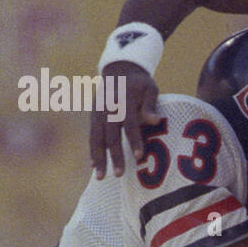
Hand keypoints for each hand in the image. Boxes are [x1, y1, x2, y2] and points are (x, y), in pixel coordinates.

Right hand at [90, 62, 161, 177]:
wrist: (118, 69)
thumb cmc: (140, 83)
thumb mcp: (149, 88)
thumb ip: (150, 105)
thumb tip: (155, 120)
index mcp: (124, 100)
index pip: (129, 122)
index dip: (135, 139)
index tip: (140, 156)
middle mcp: (108, 107)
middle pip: (110, 134)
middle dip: (114, 155)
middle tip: (119, 174)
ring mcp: (98, 112)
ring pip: (96, 138)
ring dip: (99, 158)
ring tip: (100, 177)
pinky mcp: (93, 116)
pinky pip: (92, 136)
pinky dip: (92, 150)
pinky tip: (94, 167)